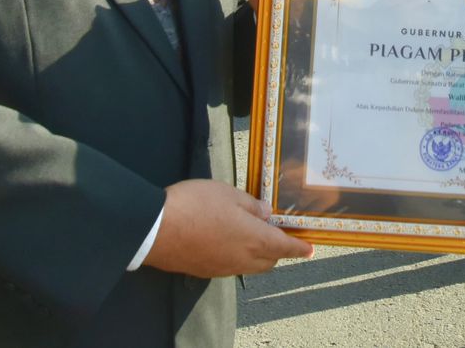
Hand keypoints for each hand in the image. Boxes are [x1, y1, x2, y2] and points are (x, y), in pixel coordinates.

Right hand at [143, 179, 312, 277]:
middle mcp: (241, 260)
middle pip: (269, 261)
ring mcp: (222, 268)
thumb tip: (266, 215)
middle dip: (278, 251)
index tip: (310, 249)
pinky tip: (228, 242)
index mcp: (254, 240)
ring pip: (250, 266)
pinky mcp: (204, 271)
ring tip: (253, 236)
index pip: (284, 247)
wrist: (155, 229)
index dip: (299, 248)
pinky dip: (238, 257)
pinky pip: (230, 267)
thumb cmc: (196, 205)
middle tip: (279, 235)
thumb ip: (252, 206)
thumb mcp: (229, 194)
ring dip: (258, 255)